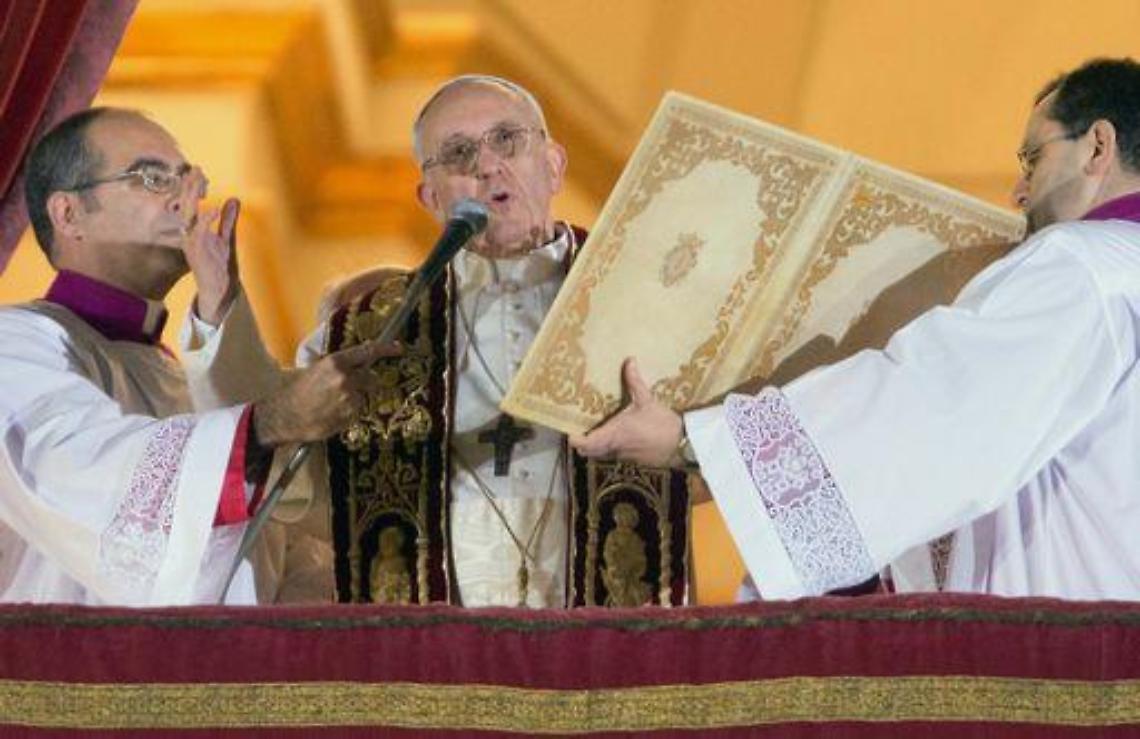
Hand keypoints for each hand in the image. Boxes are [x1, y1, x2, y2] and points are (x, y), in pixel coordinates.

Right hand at [181, 170, 240, 325]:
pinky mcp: (196, 251)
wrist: (220, 288)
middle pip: (186, 205)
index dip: (193, 187)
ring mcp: (190, 242)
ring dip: (193, 197)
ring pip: (188, 214)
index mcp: (194, 229)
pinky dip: (206, 219)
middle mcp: (188, 234)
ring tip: (199, 180)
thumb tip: (233, 199)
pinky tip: (214, 208)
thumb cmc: (220, 264)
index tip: (197, 170)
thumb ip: (229, 219)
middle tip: (195, 168)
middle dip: (190, 186)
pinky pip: (198, 232)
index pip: (191, 203)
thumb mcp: (227, 237)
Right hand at [252, 339, 402, 445]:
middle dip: (366, 382)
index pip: (368, 352)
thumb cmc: (295, 390)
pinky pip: (357, 412)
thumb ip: (339, 366)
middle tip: (348, 387)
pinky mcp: (350, 417)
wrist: (283, 415)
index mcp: (336, 363)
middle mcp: (346, 380)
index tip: (398, 348)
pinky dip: (349, 413)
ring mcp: (350, 400)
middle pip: (372, 378)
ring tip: (330, 403)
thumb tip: (358, 363)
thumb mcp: (315, 370)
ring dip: (354, 399)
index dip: (386, 349)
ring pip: (363, 397)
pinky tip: (331, 413)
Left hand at [570, 357, 683, 467]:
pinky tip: (618, 437)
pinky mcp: (633, 460)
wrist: (682, 443)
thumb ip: (635, 381)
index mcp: (615, 433)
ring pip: (602, 454)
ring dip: (597, 446)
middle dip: (583, 443)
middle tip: (579, 430)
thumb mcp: (647, 400)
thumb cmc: (663, 423)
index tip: (569, 434)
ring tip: (595, 431)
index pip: (587, 443)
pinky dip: (612, 448)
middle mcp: (616, 447)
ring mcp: (624, 456)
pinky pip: (616, 455)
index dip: (576, 440)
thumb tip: (629, 361)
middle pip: (590, 451)